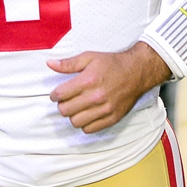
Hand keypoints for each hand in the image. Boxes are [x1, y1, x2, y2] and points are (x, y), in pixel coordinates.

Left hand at [47, 42, 169, 133]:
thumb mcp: (89, 57)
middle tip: (66, 100)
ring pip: (76, 122)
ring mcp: (104, 109)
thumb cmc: (112, 64)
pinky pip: (90, 129)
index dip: (54, 95)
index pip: (60, 95)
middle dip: (62, 105)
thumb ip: (68, 63)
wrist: (137, 72)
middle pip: (65, 110)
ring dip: (73, 115)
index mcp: (88, 81)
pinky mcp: (112, 118)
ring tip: (77, 107)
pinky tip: (87, 114)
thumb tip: (50, 64)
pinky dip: (85, 124)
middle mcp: (95, 97)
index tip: (56, 94)